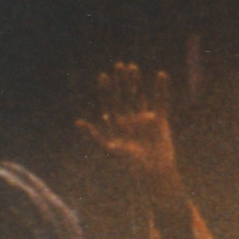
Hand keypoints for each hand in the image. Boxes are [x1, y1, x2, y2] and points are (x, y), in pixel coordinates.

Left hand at [77, 62, 185, 206]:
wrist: (155, 172)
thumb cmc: (132, 164)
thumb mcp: (111, 149)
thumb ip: (96, 135)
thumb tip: (78, 122)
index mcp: (117, 124)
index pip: (110, 102)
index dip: (107, 89)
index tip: (104, 76)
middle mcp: (129, 118)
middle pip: (123, 95)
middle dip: (121, 82)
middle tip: (119, 66)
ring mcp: (144, 118)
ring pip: (139, 95)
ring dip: (136, 82)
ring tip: (133, 67)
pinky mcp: (160, 120)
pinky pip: (160, 101)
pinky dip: (161, 89)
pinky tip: (160, 75)